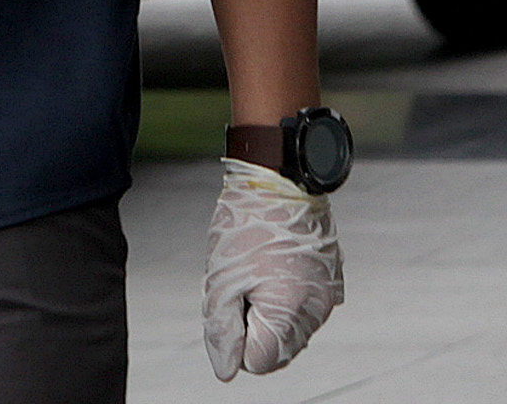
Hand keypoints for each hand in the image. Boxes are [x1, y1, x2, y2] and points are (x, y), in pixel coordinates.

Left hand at [204, 158, 342, 379]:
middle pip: (278, 350)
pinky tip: (270, 266)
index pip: (259, 361)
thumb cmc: (245, 228)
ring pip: (291, 330)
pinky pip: (304, 307)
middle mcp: (318, 311)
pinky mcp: (331, 281)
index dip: (235, 339)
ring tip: (254, 272)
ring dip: (268, 313)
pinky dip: (284, 298)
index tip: (228, 304)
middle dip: (251, 328)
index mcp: (290, 313)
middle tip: (237, 286)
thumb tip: (227, 371)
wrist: (278, 181)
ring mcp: (329, 296)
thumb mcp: (221, 280)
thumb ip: (222, 329)